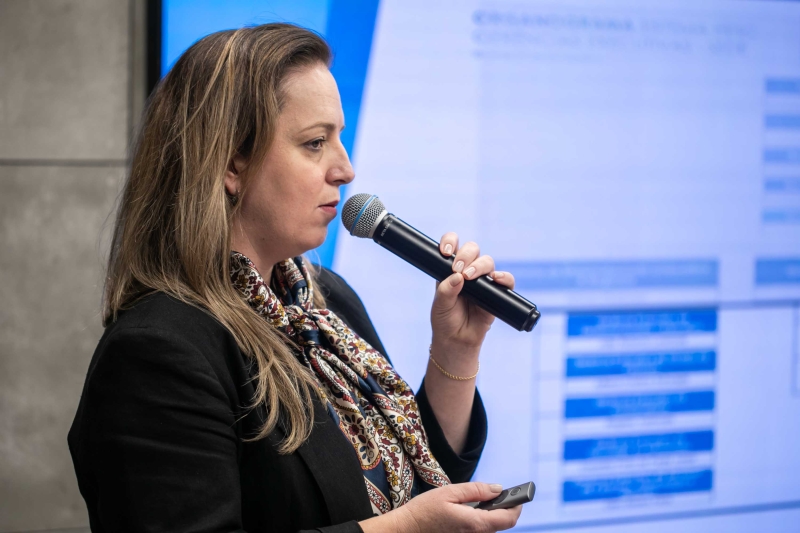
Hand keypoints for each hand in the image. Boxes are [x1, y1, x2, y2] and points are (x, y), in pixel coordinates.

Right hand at [359, 482, 521, 532]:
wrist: (407, 529)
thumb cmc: (424, 510)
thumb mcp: (450, 492)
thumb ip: (476, 490)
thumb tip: (498, 489)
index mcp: (474, 524)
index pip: (508, 519)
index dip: (517, 506)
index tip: (519, 495)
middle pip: (501, 524)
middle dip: (506, 509)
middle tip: (501, 494)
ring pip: (491, 528)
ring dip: (494, 514)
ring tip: (486, 500)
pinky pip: (480, 530)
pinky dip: (483, 519)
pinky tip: (473, 510)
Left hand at [430, 233, 515, 353]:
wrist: (456, 340)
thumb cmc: (445, 320)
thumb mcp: (440, 305)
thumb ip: (445, 290)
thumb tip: (457, 277)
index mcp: (450, 269)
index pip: (452, 246)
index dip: (450, 241)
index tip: (445, 251)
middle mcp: (467, 271)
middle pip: (472, 250)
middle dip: (465, 254)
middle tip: (458, 269)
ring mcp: (483, 281)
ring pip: (487, 261)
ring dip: (479, 265)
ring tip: (469, 277)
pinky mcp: (497, 293)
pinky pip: (506, 280)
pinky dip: (504, 277)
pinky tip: (496, 279)